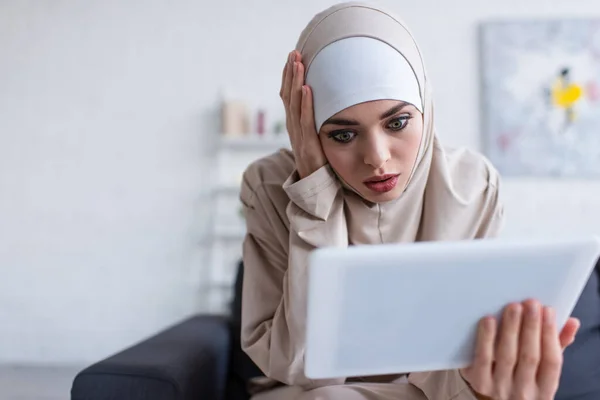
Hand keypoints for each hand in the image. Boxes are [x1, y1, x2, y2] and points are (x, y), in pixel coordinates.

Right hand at [279, 50, 326, 178]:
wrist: (317, 190)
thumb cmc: (321, 164)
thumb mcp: (318, 139)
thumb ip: (318, 124)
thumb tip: (329, 105)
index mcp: (295, 126)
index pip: (288, 97)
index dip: (289, 78)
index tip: (292, 59)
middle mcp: (293, 129)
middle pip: (288, 96)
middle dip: (290, 74)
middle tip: (293, 53)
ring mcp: (298, 138)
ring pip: (293, 105)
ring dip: (295, 82)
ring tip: (298, 64)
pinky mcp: (307, 146)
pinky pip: (305, 122)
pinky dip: (305, 104)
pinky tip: (306, 88)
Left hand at [460, 299, 579, 399]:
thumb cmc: (521, 380)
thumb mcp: (541, 371)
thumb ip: (556, 346)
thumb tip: (571, 322)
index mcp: (544, 390)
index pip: (552, 361)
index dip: (551, 334)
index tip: (548, 311)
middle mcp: (524, 392)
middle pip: (529, 357)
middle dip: (531, 327)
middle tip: (531, 303)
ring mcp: (499, 388)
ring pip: (507, 356)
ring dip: (511, 328)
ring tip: (513, 307)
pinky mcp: (479, 382)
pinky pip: (482, 358)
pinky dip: (486, 338)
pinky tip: (489, 320)